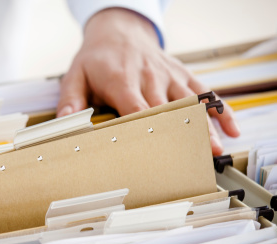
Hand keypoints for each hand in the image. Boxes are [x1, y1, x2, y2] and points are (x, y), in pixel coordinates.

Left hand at [57, 8, 239, 155]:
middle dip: (179, 134)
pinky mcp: (181, 74)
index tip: (155, 154)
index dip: (146, 131)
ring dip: (203, 126)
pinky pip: (204, 91)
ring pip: (190, 102)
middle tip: (190, 159)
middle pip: (167, 110)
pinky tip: (231, 129)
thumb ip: (71, 99)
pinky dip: (220, 109)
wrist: (118, 30)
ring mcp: (168, 76)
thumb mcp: (76, 75)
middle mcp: (149, 77)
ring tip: (214, 150)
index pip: (136, 109)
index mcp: (122, 80)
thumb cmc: (96, 58)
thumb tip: (66, 121)